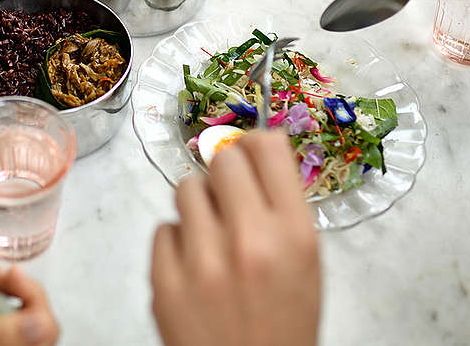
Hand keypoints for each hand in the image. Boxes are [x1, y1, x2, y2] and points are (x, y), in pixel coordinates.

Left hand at [151, 131, 319, 345]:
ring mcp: (203, 262)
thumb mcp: (306, 264)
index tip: (249, 154)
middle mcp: (250, 241)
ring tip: (211, 238)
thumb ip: (281, 208)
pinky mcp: (165, 282)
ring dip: (197, 206)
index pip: (267, 147)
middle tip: (228, 200)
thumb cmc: (283, 323)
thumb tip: (250, 151)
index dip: (254, 145)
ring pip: (185, 189)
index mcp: (295, 235)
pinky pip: (163, 229)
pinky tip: (194, 269)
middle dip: (224, 176)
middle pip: (221, 159)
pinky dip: (176, 244)